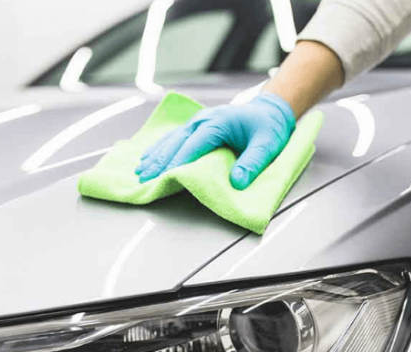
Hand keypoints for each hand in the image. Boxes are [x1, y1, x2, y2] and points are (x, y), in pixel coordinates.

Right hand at [135, 94, 295, 189]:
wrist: (269, 111)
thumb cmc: (268, 127)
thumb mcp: (267, 146)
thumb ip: (253, 163)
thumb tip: (238, 182)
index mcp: (219, 122)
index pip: (194, 144)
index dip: (178, 161)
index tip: (165, 175)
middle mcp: (204, 120)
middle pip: (176, 142)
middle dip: (159, 161)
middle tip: (144, 178)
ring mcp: (198, 122)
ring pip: (171, 139)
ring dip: (155, 156)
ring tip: (140, 171)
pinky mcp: (196, 127)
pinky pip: (174, 138)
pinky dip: (160, 149)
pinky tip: (148, 157)